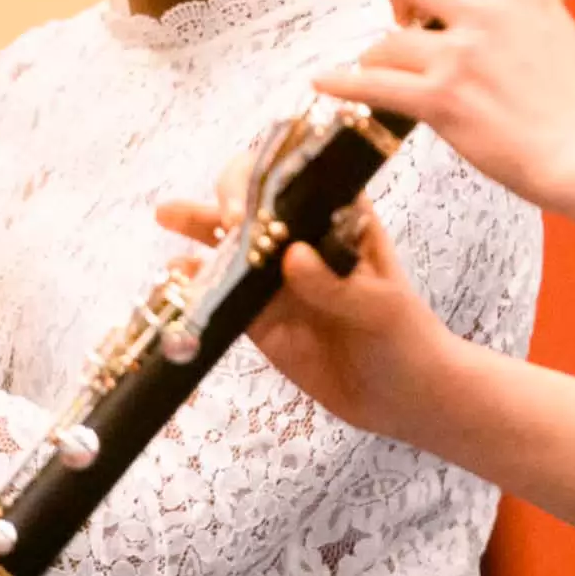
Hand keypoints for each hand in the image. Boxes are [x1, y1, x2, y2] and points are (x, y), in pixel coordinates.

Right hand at [152, 193, 458, 444]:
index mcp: (341, 219)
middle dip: (230, 195)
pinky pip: (223, 296)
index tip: (258, 204)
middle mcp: (304, 240)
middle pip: (257, 200)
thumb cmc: (406, 338)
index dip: (273, 175)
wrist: (405, 400)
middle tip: (221, 217)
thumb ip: (338, 285)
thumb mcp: (382, 308)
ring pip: (231, 244)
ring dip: (199, 227)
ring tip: (167, 214)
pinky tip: (177, 276)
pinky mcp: (260, 320)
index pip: (302, 175)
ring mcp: (278, 279)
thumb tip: (292, 256)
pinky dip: (197, 284)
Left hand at [313, 0, 574, 218]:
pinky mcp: (439, 103)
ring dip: (380, 53)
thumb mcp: (568, 34)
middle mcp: (484, 16)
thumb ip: (546, 2)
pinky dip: (343, 83)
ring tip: (385, 67)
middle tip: (409, 15)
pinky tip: (325, 81)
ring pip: (387, 38)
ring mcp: (458, 59)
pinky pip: (373, 86)